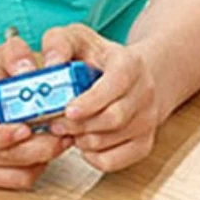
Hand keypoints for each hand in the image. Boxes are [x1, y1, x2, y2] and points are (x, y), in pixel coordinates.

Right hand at [0, 36, 72, 189]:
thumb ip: (14, 55)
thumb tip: (27, 67)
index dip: (7, 134)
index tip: (28, 128)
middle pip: (11, 155)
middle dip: (42, 144)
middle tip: (65, 130)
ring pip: (21, 171)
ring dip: (45, 155)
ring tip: (60, 136)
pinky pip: (23, 180)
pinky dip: (39, 166)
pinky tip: (44, 148)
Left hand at [44, 24, 160, 172]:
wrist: (133, 76)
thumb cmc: (99, 57)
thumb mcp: (77, 38)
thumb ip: (59, 43)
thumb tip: (51, 63)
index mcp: (130, 64)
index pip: (116, 85)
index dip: (92, 101)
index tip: (68, 110)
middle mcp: (144, 93)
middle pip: (113, 118)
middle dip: (78, 124)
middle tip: (55, 122)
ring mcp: (147, 120)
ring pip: (111, 141)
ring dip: (81, 139)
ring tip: (66, 128)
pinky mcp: (143, 143)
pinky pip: (115, 161)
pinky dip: (92, 156)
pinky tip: (82, 141)